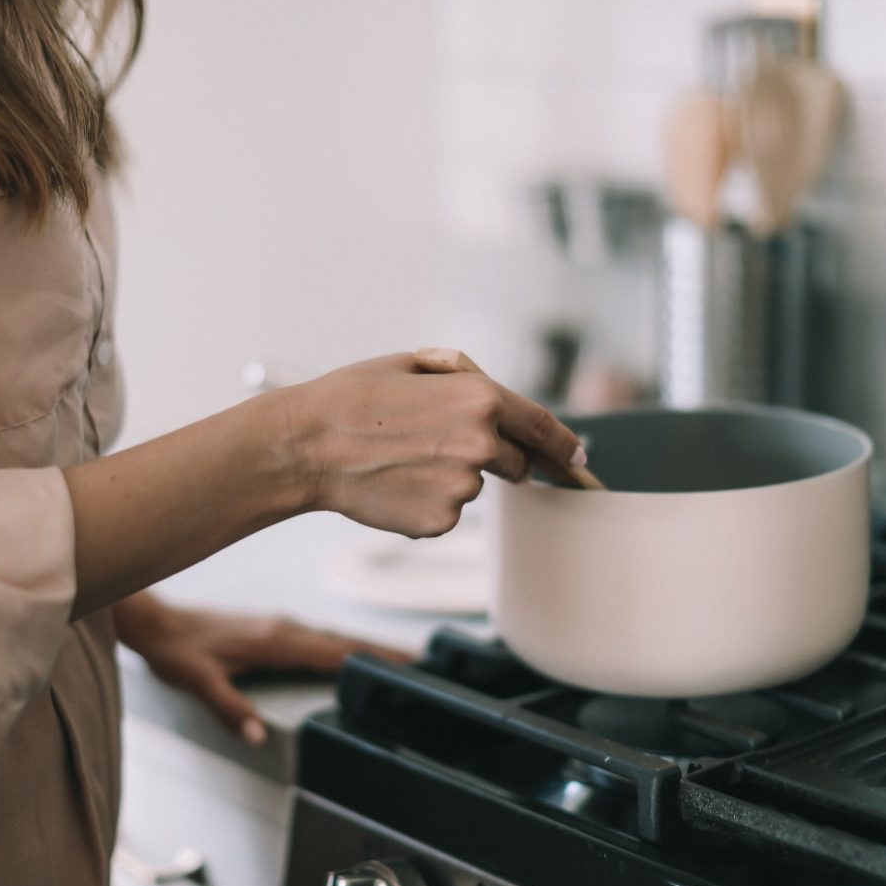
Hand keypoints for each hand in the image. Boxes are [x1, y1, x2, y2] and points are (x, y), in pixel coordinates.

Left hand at [113, 593, 410, 743]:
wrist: (156, 622)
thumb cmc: (175, 650)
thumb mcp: (197, 682)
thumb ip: (229, 708)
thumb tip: (257, 736)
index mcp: (274, 640)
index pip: (334, 651)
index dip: (372, 658)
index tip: (406, 664)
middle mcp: (283, 628)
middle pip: (345, 641)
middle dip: (384, 651)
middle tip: (422, 663)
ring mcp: (280, 625)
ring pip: (335, 637)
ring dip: (368, 646)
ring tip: (401, 659)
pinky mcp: (274, 628)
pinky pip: (320, 636)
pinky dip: (345, 645)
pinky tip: (353, 654)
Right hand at [284, 352, 584, 537]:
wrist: (307, 446)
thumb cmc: (354, 397)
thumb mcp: (414, 364)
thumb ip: (466, 379)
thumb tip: (499, 401)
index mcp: (481, 399)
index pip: (542, 426)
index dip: (564, 444)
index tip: (578, 457)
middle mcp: (481, 445)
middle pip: (514, 463)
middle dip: (492, 457)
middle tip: (439, 446)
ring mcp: (462, 488)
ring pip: (474, 488)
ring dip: (450, 477)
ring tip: (399, 459)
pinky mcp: (440, 522)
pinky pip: (447, 512)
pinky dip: (427, 502)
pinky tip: (392, 483)